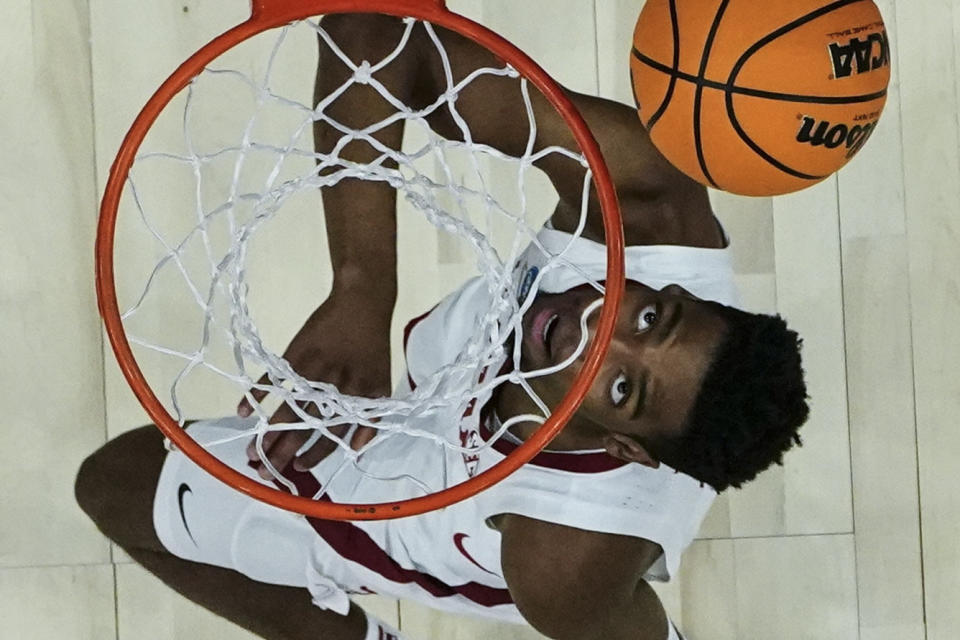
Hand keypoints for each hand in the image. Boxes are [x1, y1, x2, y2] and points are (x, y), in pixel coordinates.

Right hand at [238, 288, 390, 478]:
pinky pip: (272, 380)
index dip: (315, 455)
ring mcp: (313, 370)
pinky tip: (242, 413)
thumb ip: (371, 418)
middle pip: (305, 428)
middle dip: (282, 453)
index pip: (334, 435)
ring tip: (250, 451)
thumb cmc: (372, 348)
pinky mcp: (296, 353)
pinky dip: (255, 395)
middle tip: (263, 471)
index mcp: (359, 397)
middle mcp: (335, 387)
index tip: (297, 468)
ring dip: (266, 432)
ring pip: (286, 409)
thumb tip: (356, 451)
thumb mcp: (382, 383)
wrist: (362, 303)